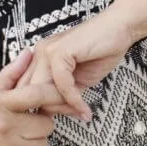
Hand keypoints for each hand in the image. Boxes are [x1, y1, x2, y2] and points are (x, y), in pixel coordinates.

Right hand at [0, 49, 62, 145]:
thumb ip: (10, 75)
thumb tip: (28, 54)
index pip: (36, 95)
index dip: (55, 94)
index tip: (63, 95)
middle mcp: (3, 127)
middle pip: (46, 125)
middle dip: (41, 123)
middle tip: (29, 121)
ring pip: (41, 145)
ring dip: (34, 141)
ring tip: (19, 135)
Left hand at [19, 7, 139, 121]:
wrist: (119, 28)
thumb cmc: (101, 51)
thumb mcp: (77, 79)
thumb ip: (62, 93)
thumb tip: (50, 113)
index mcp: (40, 58)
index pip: (27, 90)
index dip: (41, 107)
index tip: (60, 117)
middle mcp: (39, 53)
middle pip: (31, 93)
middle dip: (51, 109)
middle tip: (71, 115)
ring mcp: (47, 51)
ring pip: (43, 91)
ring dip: (62, 107)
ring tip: (79, 112)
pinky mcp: (60, 51)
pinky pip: (62, 84)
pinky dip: (74, 99)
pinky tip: (84, 107)